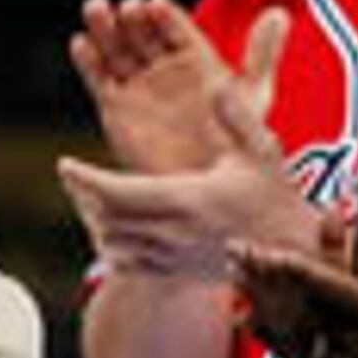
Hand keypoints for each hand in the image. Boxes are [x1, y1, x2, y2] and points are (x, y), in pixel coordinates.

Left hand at [58, 135, 319, 281]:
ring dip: (94, 221)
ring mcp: (171, 258)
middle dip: (82, 196)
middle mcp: (172, 234)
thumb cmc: (276, 196)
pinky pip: (125, 265)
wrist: (292, 254)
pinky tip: (111, 227)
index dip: (84, 180)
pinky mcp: (174, 274)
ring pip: (110, 243)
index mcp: (187, 200)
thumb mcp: (263, 149)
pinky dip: (110, 246)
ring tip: (89, 197)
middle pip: (105, 218)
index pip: (117, 192)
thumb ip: (238, 115)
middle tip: (74, 176)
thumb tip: (217, 84)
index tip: (65, 164)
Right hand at [69, 0, 286, 176]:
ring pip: (116, 50)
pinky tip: (81, 44)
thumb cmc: (235, 143)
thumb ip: (261, 55)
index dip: (164, 15)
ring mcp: (138, 86)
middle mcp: (163, 67)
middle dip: (131, 17)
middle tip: (126, 6)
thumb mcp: (254, 95)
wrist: (205, 184)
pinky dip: (88, 62)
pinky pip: (99, 79)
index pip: (175, 26)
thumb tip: (280, 13)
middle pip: (142, 33)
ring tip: (96, 9)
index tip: (155, 3)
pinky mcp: (115, 107)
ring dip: (104, 28)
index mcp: (195, 57)